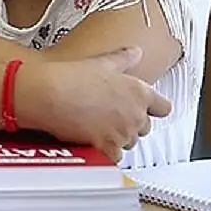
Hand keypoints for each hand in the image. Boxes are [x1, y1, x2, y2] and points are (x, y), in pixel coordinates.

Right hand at [16, 47, 170, 161]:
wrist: (47, 94)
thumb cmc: (69, 77)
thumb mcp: (100, 63)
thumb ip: (123, 59)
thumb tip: (135, 52)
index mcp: (139, 92)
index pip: (164, 108)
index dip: (152, 109)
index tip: (143, 108)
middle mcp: (135, 114)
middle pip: (145, 128)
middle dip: (129, 124)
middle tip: (108, 115)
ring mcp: (122, 133)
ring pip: (129, 143)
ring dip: (117, 138)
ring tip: (96, 127)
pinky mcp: (107, 148)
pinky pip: (114, 157)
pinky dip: (104, 152)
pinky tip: (91, 141)